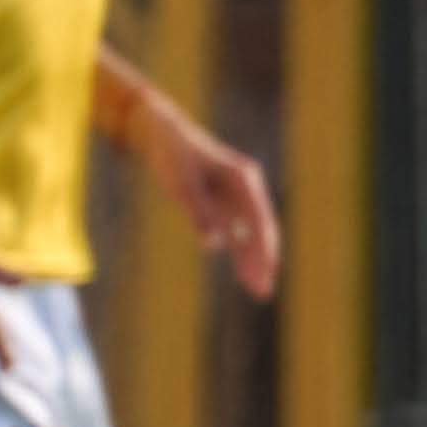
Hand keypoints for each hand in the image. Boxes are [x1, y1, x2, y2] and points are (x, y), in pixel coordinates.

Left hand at [143, 113, 280, 303]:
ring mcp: (238, 193)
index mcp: (244, 181)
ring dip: (253, 258)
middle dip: (262, 262)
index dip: (263, 253)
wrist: (162, 132)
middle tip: (262, 294)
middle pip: (261, 231)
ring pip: (252, 231)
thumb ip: (201, 214)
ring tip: (254, 287)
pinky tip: (240, 265)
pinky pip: (240, 227)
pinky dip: (241, 247)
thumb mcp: (183, 185)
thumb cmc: (172, 157)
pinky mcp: (226, 197)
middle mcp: (247, 187)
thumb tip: (216, 247)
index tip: (264, 277)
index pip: (260, 224)